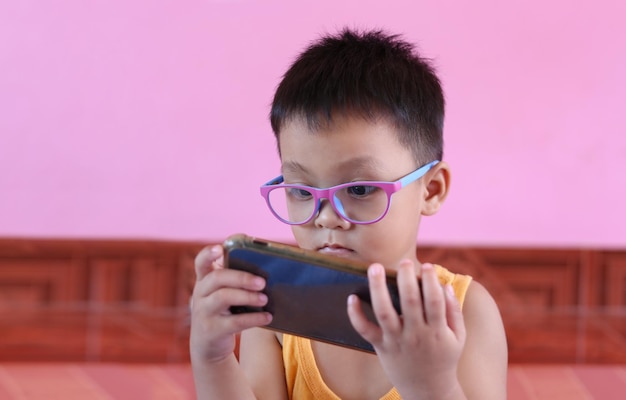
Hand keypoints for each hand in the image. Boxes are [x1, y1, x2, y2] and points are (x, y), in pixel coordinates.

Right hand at [189, 245, 272, 363]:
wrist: (208, 346)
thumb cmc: (222, 312)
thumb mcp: (222, 295)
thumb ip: (235, 282)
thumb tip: (267, 273)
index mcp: (204, 281)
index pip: (201, 262)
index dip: (208, 253)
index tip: (220, 248)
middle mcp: (200, 294)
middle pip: (217, 278)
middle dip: (241, 277)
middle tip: (262, 282)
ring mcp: (204, 312)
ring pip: (223, 298)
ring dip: (247, 296)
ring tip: (265, 298)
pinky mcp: (212, 330)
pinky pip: (234, 322)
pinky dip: (253, 318)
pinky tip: (268, 317)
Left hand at [347, 260, 465, 397]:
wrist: (428, 391)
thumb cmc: (444, 358)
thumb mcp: (458, 337)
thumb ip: (453, 311)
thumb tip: (445, 285)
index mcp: (436, 331)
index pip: (433, 301)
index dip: (430, 281)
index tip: (427, 266)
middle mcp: (415, 335)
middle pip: (408, 302)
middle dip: (405, 278)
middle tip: (403, 261)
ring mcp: (396, 341)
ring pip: (384, 312)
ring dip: (378, 288)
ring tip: (375, 267)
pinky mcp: (380, 347)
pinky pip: (365, 330)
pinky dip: (356, 314)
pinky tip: (352, 297)